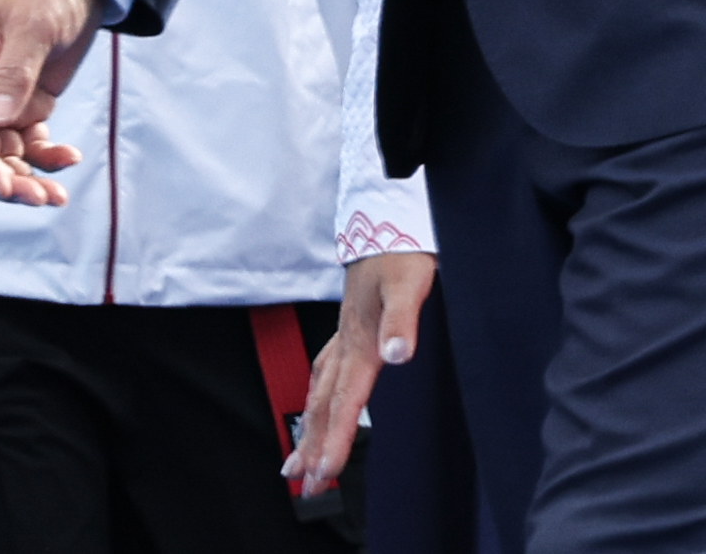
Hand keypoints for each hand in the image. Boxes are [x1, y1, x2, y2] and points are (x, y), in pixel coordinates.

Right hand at [0, 0, 107, 204]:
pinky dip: (48, 156)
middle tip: (41, 199)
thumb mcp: (32, 25)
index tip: (5, 186)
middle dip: (7, 179)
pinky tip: (70, 159)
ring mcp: (5, 100)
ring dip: (28, 176)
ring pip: (7, 153)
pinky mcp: (31, 103)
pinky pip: (32, 142)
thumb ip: (14, 70)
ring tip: (57, 197)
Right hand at [285, 251, 432, 497]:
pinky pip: (325, 372)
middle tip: (306, 483)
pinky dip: (318, 397)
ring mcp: (345, 335)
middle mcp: (347, 343)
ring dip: (309, 428)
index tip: (325, 472)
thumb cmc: (400, 253)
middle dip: (314, 445)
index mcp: (360, 341)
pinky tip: (316, 404)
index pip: (345, 400)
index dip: (335, 437)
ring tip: (297, 462)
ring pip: (320, 391)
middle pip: (324, 404)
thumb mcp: (408, 283)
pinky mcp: (350, 327)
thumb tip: (398, 353)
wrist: (388, 221)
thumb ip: (402, 319)